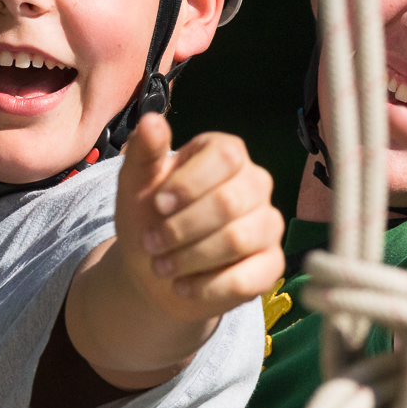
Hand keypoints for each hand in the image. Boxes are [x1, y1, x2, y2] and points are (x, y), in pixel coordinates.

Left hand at [114, 113, 284, 319]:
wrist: (155, 270)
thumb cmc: (149, 217)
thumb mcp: (136, 182)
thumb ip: (143, 151)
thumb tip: (152, 120)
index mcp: (226, 154)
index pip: (226, 157)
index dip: (190, 183)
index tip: (158, 204)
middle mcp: (255, 184)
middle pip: (229, 202)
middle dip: (181, 228)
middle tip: (151, 243)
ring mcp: (268, 224)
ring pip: (238, 240)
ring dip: (190, 258)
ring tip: (162, 266)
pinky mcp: (270, 264)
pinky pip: (248, 278)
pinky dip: (207, 287)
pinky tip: (183, 286)